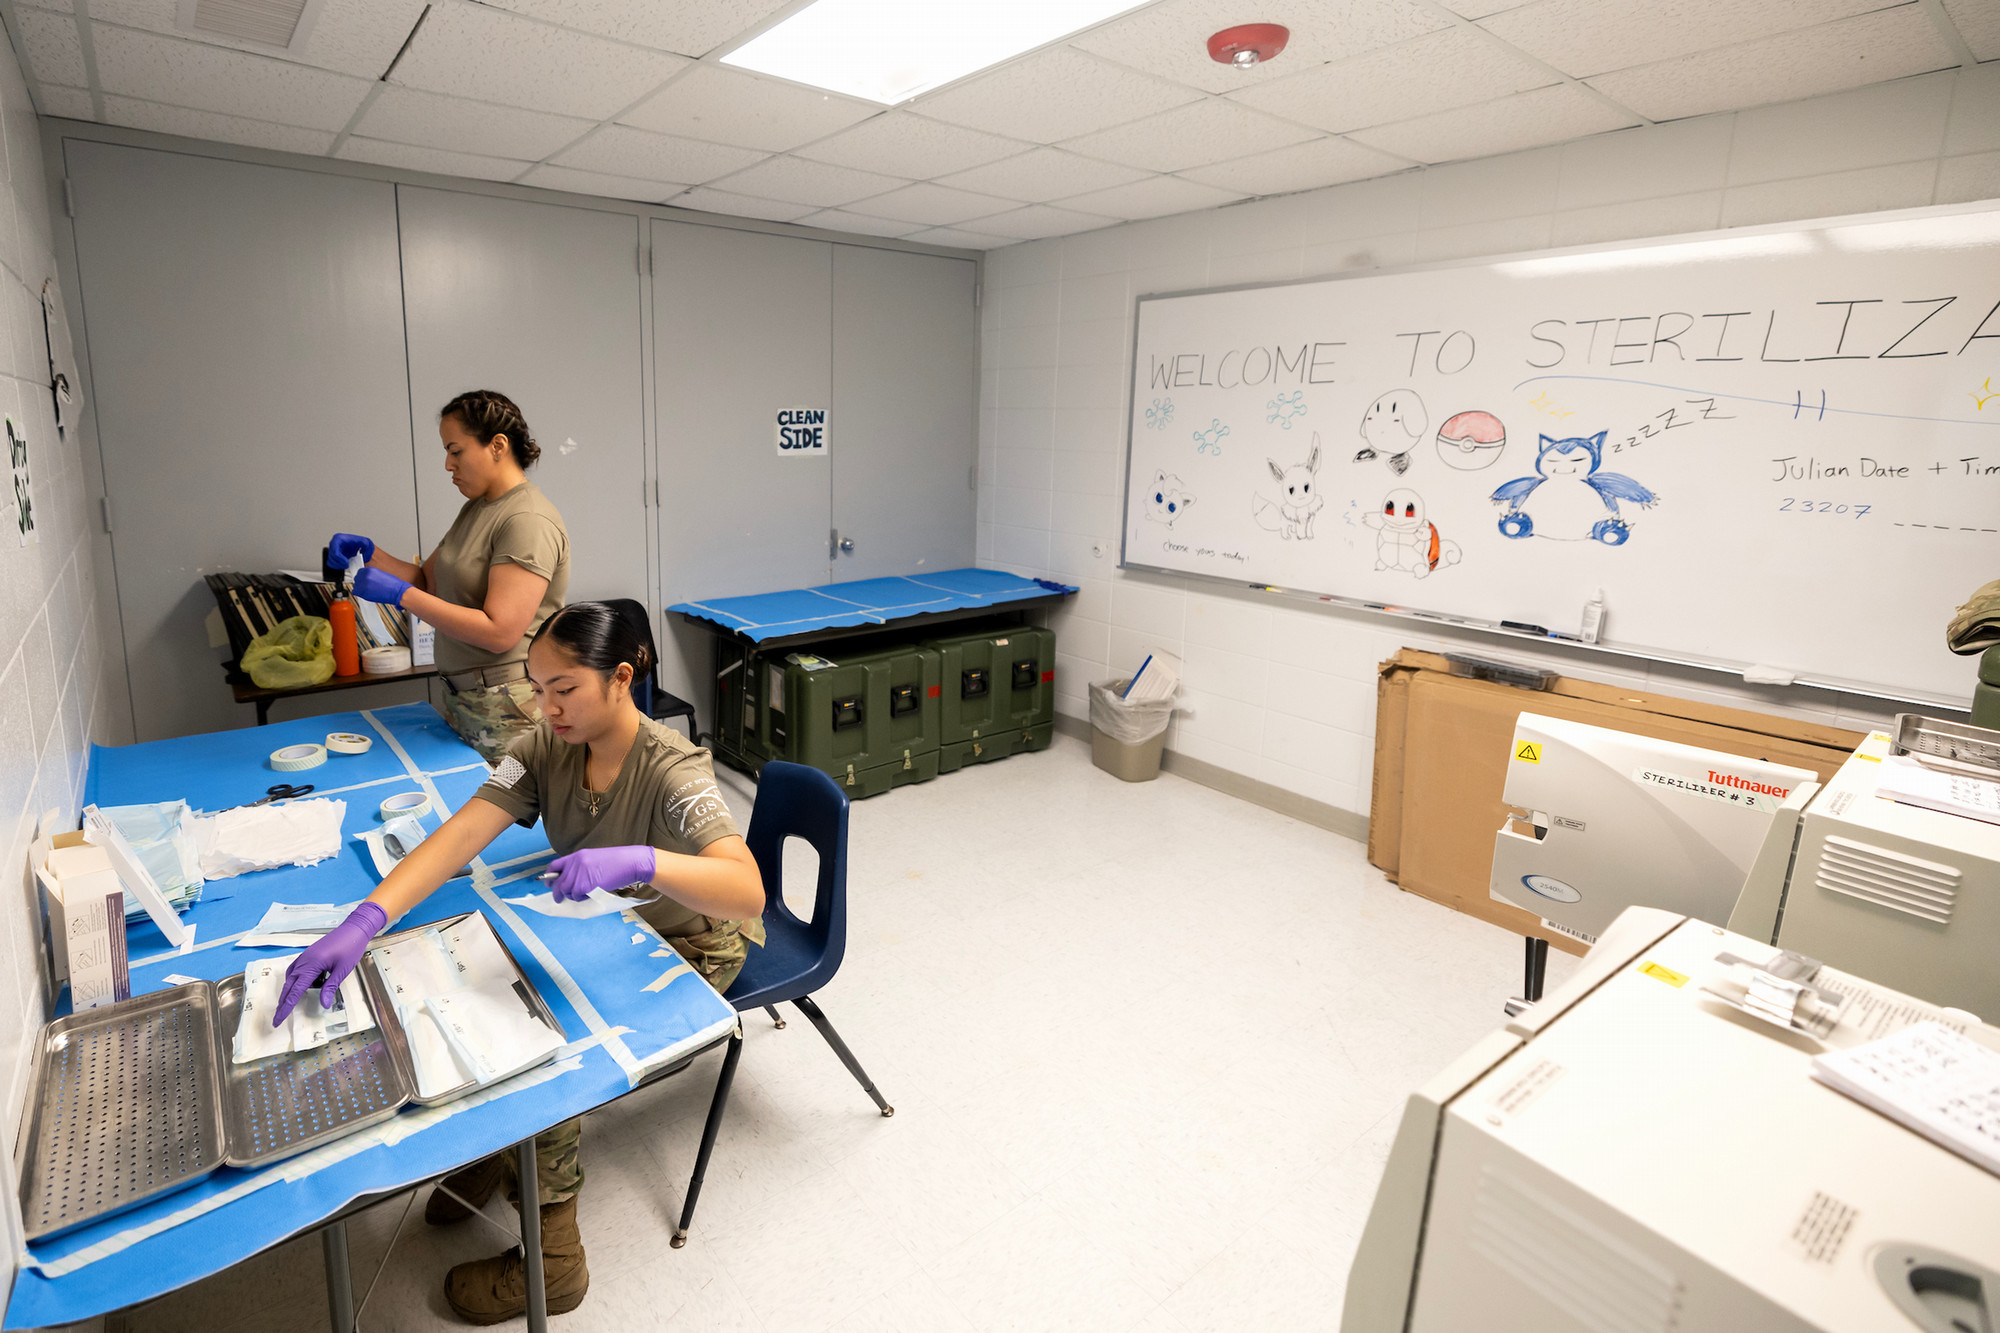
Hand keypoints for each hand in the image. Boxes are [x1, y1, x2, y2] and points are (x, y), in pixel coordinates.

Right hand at [273, 902, 387, 1024]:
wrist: (354, 929)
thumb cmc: (350, 947)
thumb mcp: (342, 970)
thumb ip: (330, 987)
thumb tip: (323, 1004)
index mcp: (311, 965)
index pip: (295, 991)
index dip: (286, 1007)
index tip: (278, 1019)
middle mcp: (304, 961)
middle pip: (289, 986)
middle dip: (284, 1002)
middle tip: (279, 1017)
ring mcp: (305, 957)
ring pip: (293, 978)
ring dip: (293, 990)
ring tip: (300, 999)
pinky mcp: (310, 955)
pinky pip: (299, 970)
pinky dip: (301, 980)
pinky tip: (314, 983)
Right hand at [329, 533, 374, 563]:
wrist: (355, 543)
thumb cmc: (358, 542)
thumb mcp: (365, 542)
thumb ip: (367, 547)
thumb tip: (365, 557)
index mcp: (338, 539)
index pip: (335, 552)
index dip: (340, 559)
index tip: (346, 563)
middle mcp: (333, 544)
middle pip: (332, 558)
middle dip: (340, 563)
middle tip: (347, 565)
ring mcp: (331, 550)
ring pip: (331, 562)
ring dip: (339, 566)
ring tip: (346, 564)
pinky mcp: (332, 555)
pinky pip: (330, 564)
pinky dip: (337, 566)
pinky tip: (343, 565)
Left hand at [352, 566, 410, 606]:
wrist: (397, 592)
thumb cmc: (393, 584)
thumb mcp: (381, 574)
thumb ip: (371, 575)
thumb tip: (366, 578)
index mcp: (370, 570)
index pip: (360, 572)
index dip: (362, 577)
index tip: (364, 580)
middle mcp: (365, 576)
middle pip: (356, 578)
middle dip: (361, 582)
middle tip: (367, 586)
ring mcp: (363, 584)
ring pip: (356, 586)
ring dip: (360, 588)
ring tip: (369, 590)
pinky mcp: (363, 592)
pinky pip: (356, 592)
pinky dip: (360, 594)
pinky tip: (367, 594)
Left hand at [546, 846, 657, 901]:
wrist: (630, 862)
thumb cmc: (617, 862)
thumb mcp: (594, 859)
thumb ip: (580, 867)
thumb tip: (569, 881)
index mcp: (577, 856)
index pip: (555, 865)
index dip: (549, 876)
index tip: (548, 882)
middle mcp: (575, 864)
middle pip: (559, 882)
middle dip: (557, 893)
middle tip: (559, 899)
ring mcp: (579, 874)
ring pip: (567, 891)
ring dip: (574, 896)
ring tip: (586, 893)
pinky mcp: (585, 885)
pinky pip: (577, 896)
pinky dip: (582, 898)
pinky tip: (591, 893)